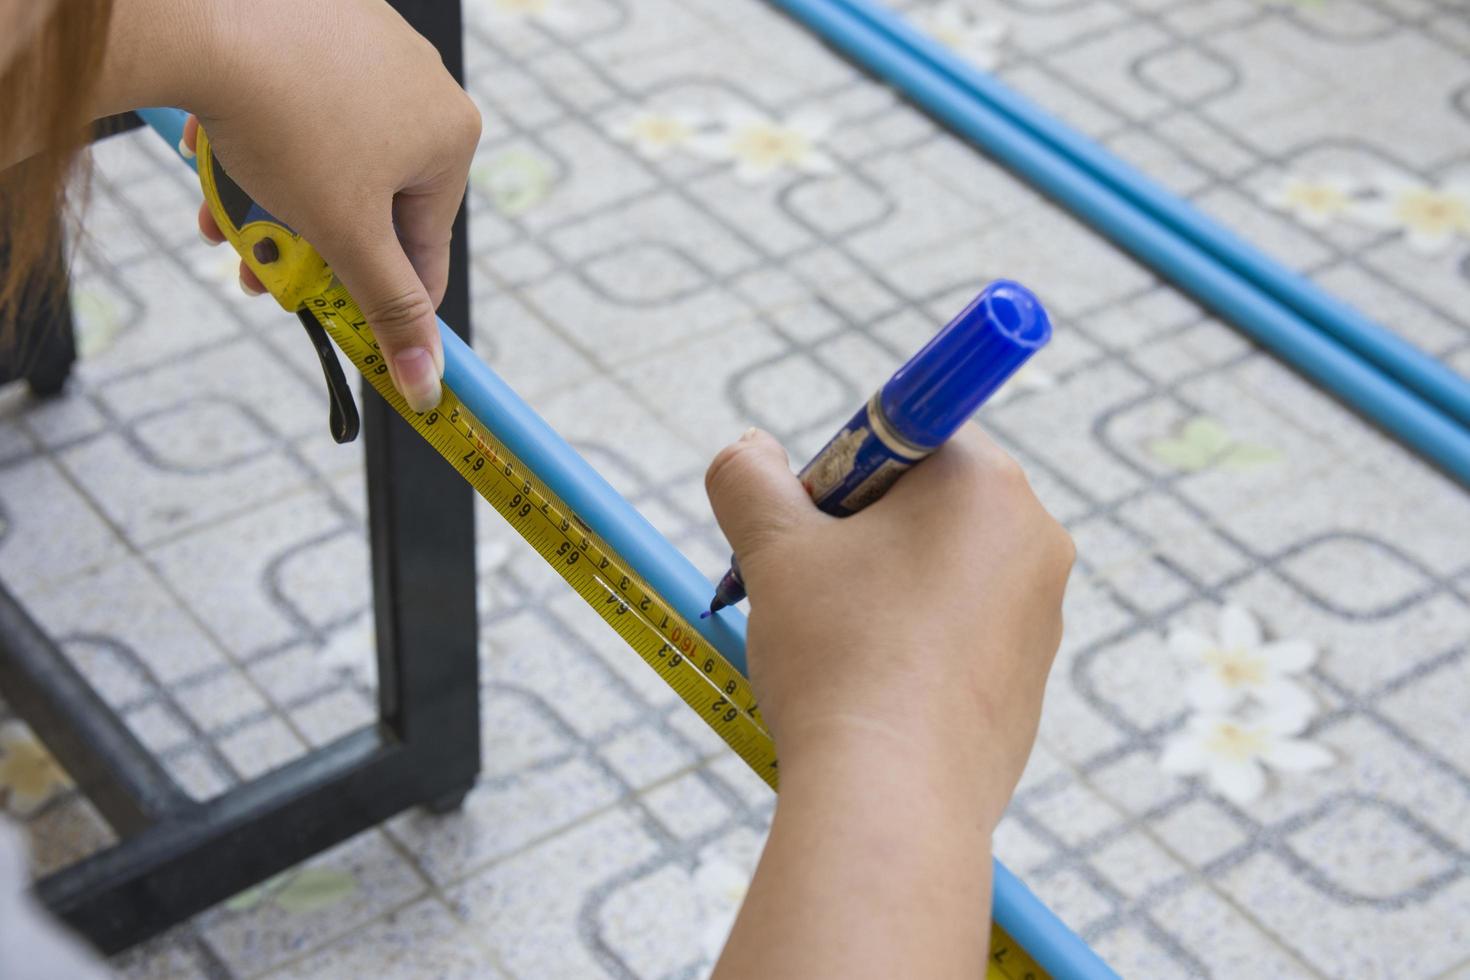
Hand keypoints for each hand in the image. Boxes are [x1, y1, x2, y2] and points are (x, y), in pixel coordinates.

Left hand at [179, 0, 479, 411]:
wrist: (202, 16)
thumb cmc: (286, 125)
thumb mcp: (345, 236)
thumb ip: (389, 312)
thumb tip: (427, 386)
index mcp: (451, 136)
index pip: (424, 247)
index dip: (380, 300)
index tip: (341, 327)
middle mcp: (424, 84)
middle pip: (368, 202)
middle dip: (308, 246)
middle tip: (260, 272)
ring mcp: (370, 45)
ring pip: (325, 157)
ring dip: (274, 202)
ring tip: (224, 218)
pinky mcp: (316, 21)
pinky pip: (297, 104)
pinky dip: (260, 141)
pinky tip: (218, 155)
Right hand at [705, 425, 1072, 824]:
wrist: (893, 800)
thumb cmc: (838, 656)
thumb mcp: (773, 547)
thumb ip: (747, 478)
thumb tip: (747, 450)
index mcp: (985, 483)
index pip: (905, 437)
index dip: (839, 474)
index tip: (807, 528)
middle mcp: (1034, 538)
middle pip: (924, 504)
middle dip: (858, 536)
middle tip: (807, 589)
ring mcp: (1042, 616)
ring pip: (938, 573)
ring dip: (880, 592)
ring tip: (833, 649)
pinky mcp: (1031, 681)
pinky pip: (959, 637)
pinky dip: (912, 647)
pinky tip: (870, 691)